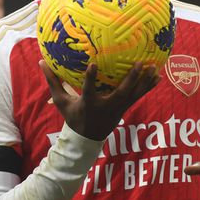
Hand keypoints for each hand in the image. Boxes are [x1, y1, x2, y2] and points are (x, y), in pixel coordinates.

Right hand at [39, 61, 159, 140]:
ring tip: (154, 68)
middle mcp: (106, 107)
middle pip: (121, 93)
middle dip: (131, 79)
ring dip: (144, 82)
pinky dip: (148, 87)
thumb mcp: (61, 101)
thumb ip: (53, 82)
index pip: (89, 91)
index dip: (91, 79)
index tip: (93, 65)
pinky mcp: (124, 109)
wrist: (87, 138)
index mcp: (89, 104)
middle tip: (139, 63)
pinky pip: (139, 97)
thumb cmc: (73, 116)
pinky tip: (158, 76)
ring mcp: (117, 109)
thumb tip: (41, 61)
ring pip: (134, 95)